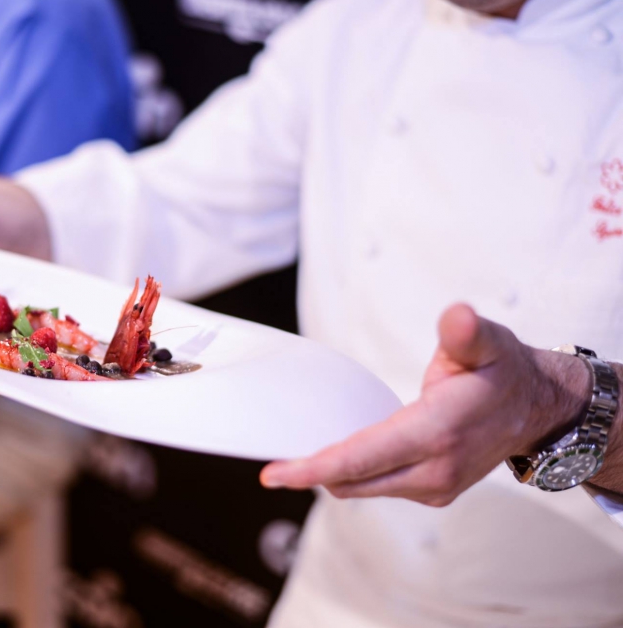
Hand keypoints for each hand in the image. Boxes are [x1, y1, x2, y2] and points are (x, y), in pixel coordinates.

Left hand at [260, 304, 590, 506]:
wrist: (536, 409)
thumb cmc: (502, 370)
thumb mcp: (489, 342)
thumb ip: (467, 332)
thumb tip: (456, 316)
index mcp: (440, 430)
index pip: (364, 457)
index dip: (316, 467)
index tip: (275, 474)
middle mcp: (436, 468)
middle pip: (354, 480)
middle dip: (310, 473)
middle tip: (271, 464)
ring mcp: (435, 486)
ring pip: (363, 487)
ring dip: (331, 473)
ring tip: (298, 454)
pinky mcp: (432, 491)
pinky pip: (379, 486)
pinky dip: (353, 474)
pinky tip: (337, 453)